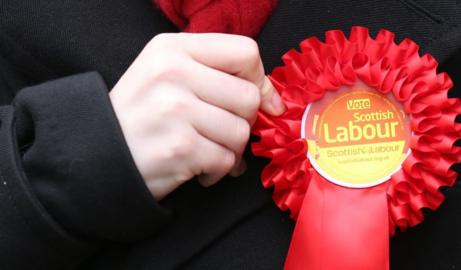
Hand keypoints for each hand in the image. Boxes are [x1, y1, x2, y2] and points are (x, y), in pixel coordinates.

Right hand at [110, 33, 284, 199]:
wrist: (95, 156)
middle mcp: (173, 73)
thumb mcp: (166, 76)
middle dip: (243, 122)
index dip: (259, 79)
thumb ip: (216, 75)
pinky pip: (227, 160)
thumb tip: (273, 100)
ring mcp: (175, 110)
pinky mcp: (180, 147)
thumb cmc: (139, 117)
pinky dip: (218, 171)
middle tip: (220, 131)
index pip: (244, 51)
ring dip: (230, 150)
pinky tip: (198, 168)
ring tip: (205, 150)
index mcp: (172, 49)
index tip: (259, 100)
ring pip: (241, 132)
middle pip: (248, 96)